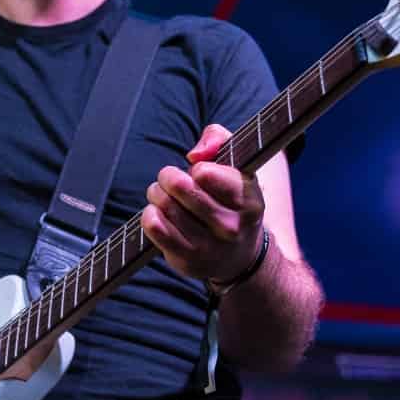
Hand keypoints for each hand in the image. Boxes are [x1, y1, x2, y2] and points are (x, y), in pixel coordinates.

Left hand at [142, 123, 264, 281]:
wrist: (240, 255)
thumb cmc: (232, 199)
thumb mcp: (237, 165)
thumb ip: (219, 140)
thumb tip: (195, 155)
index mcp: (249, 201)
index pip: (207, 174)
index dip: (197, 168)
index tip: (199, 172)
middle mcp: (231, 227)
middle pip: (181, 187)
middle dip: (169, 176)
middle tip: (170, 177)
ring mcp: (209, 247)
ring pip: (165, 206)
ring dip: (157, 193)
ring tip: (163, 194)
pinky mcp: (186, 260)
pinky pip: (154, 227)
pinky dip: (149, 214)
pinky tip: (157, 212)